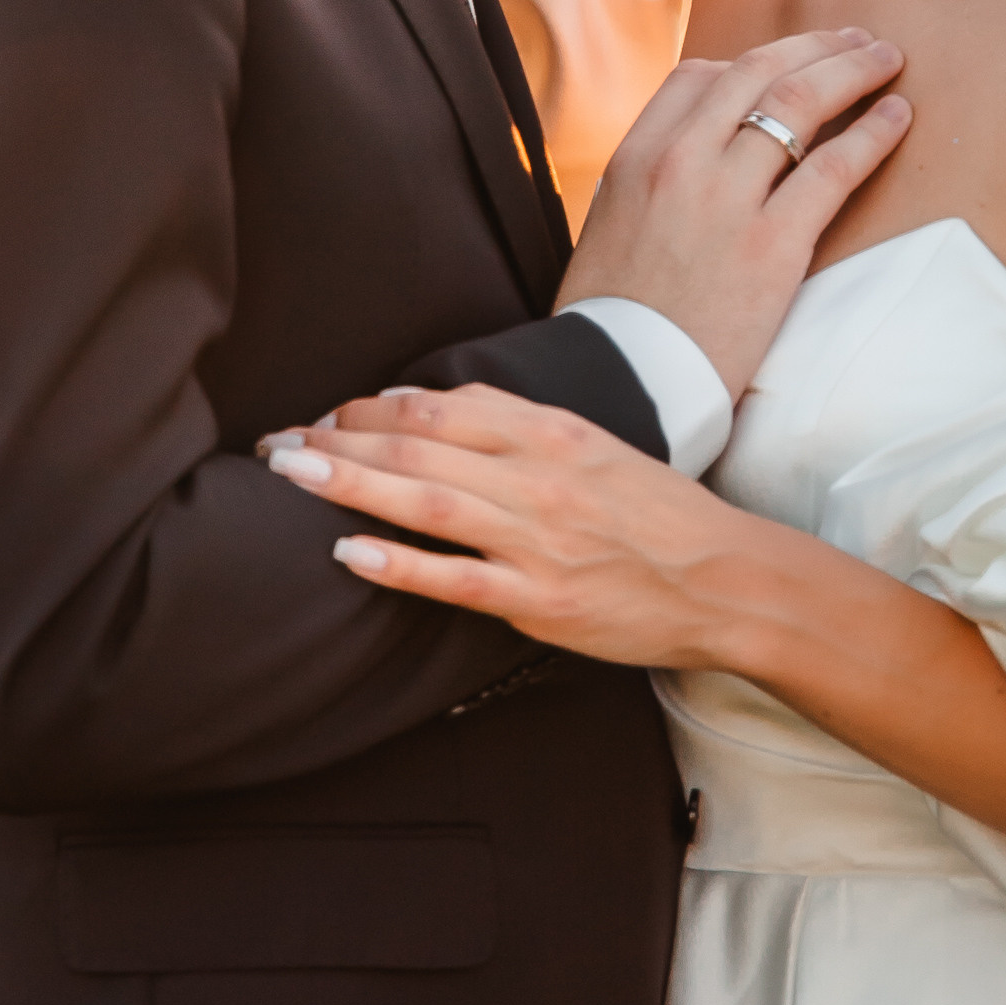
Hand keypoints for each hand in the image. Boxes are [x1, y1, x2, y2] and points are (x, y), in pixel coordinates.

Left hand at [261, 382, 763, 670]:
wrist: (728, 580)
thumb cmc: (657, 516)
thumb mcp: (595, 447)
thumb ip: (518, 426)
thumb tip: (433, 406)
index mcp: (552, 433)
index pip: (443, 405)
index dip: (371, 406)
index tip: (327, 415)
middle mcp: (539, 478)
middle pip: (420, 444)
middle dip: (340, 438)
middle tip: (277, 443)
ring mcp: (537, 540)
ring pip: (427, 500)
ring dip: (350, 483)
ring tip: (289, 474)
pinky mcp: (540, 600)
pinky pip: (456, 578)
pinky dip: (398, 563)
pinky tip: (347, 552)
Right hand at [556, 27, 910, 398]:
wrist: (621, 381)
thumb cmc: (613, 321)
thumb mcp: (609, 229)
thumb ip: (650, 187)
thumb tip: (691, 170)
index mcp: (635, 156)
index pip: (698, 77)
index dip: (753, 62)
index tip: (788, 61)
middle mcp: (680, 161)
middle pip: (758, 73)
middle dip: (813, 48)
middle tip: (853, 41)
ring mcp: (727, 198)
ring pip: (800, 103)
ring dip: (851, 71)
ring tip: (884, 61)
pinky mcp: (774, 243)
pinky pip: (836, 167)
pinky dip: (874, 132)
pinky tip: (898, 116)